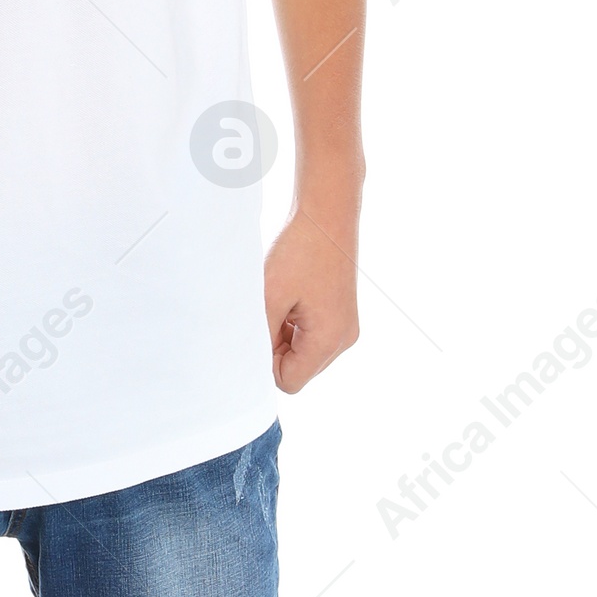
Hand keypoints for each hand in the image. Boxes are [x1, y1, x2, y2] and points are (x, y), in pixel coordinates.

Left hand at [264, 203, 360, 392]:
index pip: (289, 382)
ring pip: (303, 354)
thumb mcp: (270, 296)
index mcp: (329, 340)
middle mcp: (344, 339)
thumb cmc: (299, 250)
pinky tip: (289, 298)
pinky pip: (312, 337)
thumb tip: (250, 363)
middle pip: (298, 370)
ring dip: (283, 337)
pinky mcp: (342, 315)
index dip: (266, 363)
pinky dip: (294, 326)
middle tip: (266, 312)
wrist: (326, 214)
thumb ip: (261, 337)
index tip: (257, 330)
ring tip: (279, 302)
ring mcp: (346, 327)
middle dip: (276, 349)